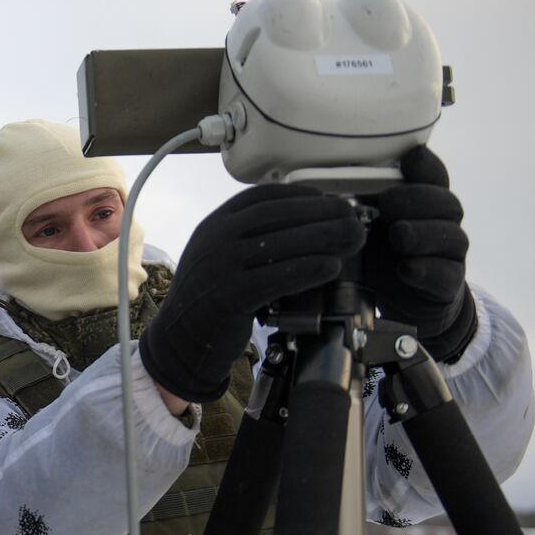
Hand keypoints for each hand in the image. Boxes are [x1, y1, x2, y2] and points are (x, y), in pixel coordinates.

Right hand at [140, 183, 364, 402]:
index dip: (302, 195)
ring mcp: (219, 266)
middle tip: (353, 218)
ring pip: (281, 243)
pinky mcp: (229, 296)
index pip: (263, 197)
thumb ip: (250, 238)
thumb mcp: (220, 256)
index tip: (330, 199)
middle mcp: (214, 239)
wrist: (180, 340)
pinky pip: (277, 277)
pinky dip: (308, 269)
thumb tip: (308, 224)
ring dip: (324, 238)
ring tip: (353, 238)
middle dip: (321, 213)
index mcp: (214, 224)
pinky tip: (331, 266)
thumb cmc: (210, 298)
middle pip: (277, 215)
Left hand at [362, 146, 476, 361]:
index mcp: (424, 204)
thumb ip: (358, 207)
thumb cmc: (379, 256)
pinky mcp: (447, 285)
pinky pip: (447, 275)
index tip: (408, 159)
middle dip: (418, 200)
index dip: (426, 167)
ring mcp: (449, 256)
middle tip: (387, 205)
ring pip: (452, 238)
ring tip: (399, 235)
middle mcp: (443, 225)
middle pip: (447, 204)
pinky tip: (406, 269)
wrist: (402, 302)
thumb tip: (325, 187)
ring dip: (423, 234)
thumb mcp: (365, 229)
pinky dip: (426, 270)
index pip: (435, 178)